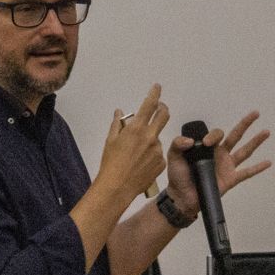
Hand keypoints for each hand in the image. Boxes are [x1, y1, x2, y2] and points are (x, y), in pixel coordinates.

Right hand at [98, 85, 168, 204]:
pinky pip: (157, 153)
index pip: (149, 105)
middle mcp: (150, 137)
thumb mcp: (110, 140)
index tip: (157, 87)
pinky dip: (151, 154)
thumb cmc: (111, 164)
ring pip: (157, 138)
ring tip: (136, 152)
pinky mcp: (161, 162)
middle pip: (164, 115)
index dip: (155, 93)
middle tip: (159, 107)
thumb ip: (117, 124)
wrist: (117, 187)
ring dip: (150, 138)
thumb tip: (120, 113)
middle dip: (162, 108)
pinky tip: (140, 163)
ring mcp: (157, 150)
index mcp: (137, 128)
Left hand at [165, 110, 270, 213]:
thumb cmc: (178, 177)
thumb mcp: (173, 157)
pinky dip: (258, 168)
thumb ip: (177, 145)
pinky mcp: (231, 179)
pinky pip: (247, 173)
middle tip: (256, 113)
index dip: (213, 135)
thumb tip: (190, 141)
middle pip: (236, 136)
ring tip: (266, 132)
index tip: (206, 143)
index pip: (217, 134)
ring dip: (256, 142)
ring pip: (245, 151)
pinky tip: (268, 162)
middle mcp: (220, 154)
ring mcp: (227, 166)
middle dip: (245, 124)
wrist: (182, 197)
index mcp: (207, 147)